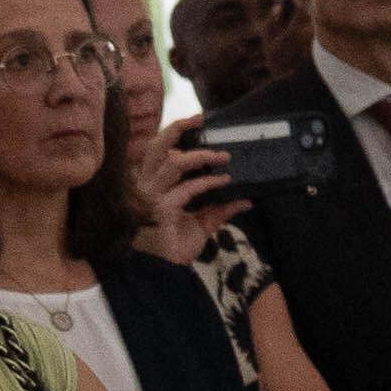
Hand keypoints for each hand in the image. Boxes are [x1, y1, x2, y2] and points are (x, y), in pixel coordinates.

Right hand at [126, 123, 236, 262]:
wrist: (164, 271)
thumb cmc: (175, 246)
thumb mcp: (202, 224)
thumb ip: (219, 210)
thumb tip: (244, 200)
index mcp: (151, 184)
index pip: (159, 151)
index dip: (174, 134)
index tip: (196, 121)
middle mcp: (146, 186)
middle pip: (156, 147)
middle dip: (177, 129)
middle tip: (200, 120)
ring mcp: (151, 196)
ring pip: (171, 163)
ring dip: (200, 156)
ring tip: (224, 156)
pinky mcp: (161, 209)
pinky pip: (186, 189)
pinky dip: (207, 182)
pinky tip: (224, 181)